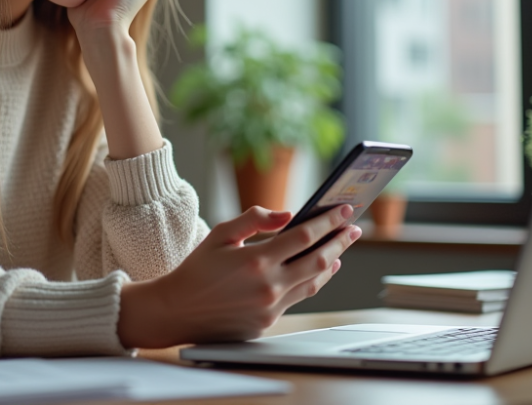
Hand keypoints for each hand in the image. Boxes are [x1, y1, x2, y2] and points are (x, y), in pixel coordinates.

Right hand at [117, 205, 360, 347]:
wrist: (178, 310)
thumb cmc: (198, 268)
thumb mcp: (220, 234)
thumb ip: (254, 219)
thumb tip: (287, 214)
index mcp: (256, 260)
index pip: (305, 236)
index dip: (328, 221)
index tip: (345, 210)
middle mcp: (268, 286)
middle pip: (319, 259)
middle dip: (340, 240)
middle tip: (353, 227)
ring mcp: (271, 307)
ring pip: (314, 282)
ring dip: (332, 261)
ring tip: (341, 246)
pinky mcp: (268, 322)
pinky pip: (298, 297)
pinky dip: (314, 281)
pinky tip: (320, 270)